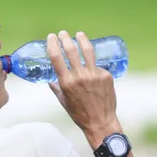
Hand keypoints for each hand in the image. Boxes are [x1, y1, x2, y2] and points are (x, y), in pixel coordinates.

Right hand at [46, 30, 119, 146]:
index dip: (52, 44)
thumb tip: (51, 80)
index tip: (51, 37)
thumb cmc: (80, 114)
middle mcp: (80, 76)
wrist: (100, 122)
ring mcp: (94, 75)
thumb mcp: (64, 102)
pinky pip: (97, 66)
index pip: (56, 57)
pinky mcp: (106, 76)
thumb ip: (57, 89)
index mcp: (67, 82)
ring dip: (82, 39)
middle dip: (65, 38)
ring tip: (80, 34)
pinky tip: (92, 66)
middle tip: (63, 33)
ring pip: (88, 51)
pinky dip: (93, 64)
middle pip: (71, 50)